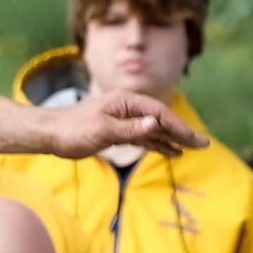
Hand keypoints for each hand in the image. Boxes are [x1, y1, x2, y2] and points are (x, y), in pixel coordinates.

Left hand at [49, 90, 207, 158]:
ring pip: (152, 128)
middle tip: (203, 144)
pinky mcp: (116, 130)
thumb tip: (155, 123)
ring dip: (171, 138)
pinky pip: (142, 136)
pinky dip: (156, 143)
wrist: (49, 134)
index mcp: (124, 101)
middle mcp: (126, 107)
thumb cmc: (72, 130)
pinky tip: (170, 151)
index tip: (195, 139)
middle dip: (181, 131)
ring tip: (191, 149)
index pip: (159, 113)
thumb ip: (130, 129)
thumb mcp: (102, 130)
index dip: (179, 126)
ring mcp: (121, 118)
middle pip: (159, 119)